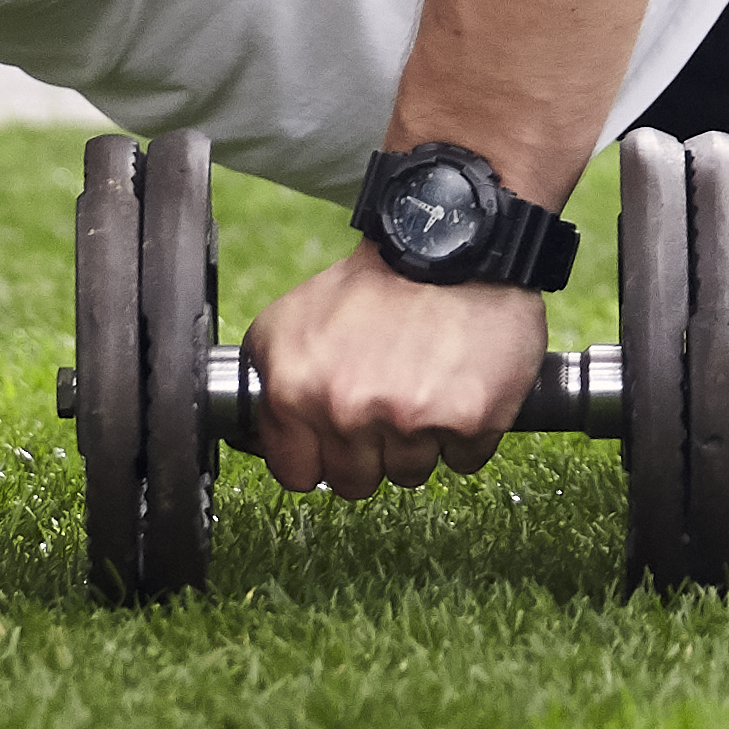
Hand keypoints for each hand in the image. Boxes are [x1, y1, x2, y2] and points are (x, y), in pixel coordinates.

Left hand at [242, 248, 548, 498]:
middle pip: (355, 482)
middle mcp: (346, 409)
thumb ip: (269, 380)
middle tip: (387, 396)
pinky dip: (466, 432)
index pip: (297, 473)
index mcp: (295, 388)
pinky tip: (459, 386)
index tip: (335, 433)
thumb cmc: (375, 285)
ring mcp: (409, 419)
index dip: (317, 455)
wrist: (452, 246)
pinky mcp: (468, 420)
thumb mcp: (290, 320)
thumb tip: (259, 438)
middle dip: (370, 450)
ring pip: (410, 474)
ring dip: (419, 440)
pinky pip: (463, 460)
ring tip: (425, 381)